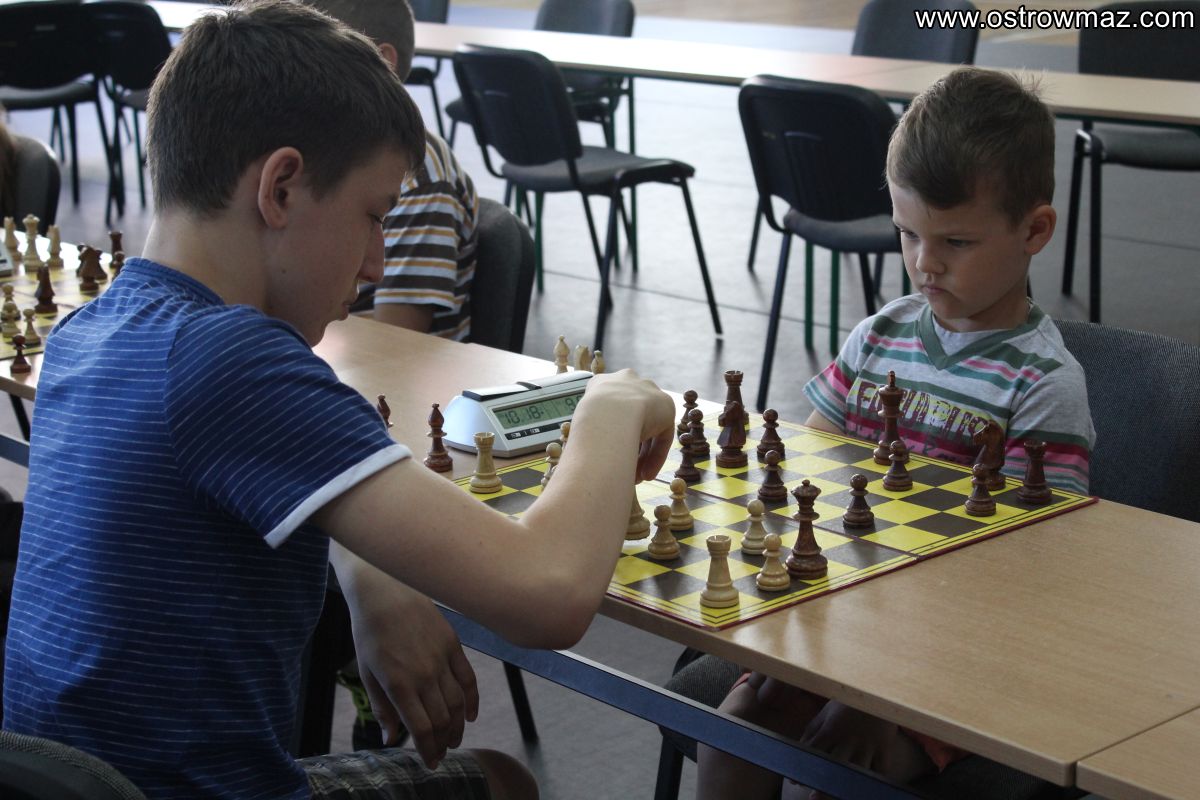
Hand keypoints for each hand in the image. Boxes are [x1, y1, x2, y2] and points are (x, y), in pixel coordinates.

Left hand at [337, 551, 478, 768]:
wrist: (384, 590)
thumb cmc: (369, 632)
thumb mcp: (366, 673)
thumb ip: (382, 708)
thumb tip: (392, 738)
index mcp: (399, 684)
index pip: (422, 729)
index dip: (428, 751)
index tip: (430, 763)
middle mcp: (424, 674)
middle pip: (443, 720)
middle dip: (443, 743)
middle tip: (441, 754)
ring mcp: (441, 659)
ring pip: (458, 703)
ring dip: (458, 726)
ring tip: (454, 739)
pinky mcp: (453, 645)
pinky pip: (468, 679)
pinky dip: (472, 700)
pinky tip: (471, 715)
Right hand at [583, 369, 675, 480]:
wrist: (607, 413)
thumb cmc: (587, 422)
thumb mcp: (581, 423)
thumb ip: (592, 430)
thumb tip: (588, 454)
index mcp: (602, 383)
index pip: (610, 409)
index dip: (610, 434)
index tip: (608, 454)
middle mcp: (627, 381)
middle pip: (631, 417)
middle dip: (629, 444)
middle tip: (623, 466)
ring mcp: (648, 392)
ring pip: (648, 428)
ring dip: (642, 454)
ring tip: (635, 476)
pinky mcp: (665, 405)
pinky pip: (662, 434)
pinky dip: (655, 456)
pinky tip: (645, 474)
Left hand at [795, 701, 930, 795]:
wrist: (878, 691)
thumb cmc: (847, 704)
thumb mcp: (827, 712)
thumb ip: (812, 730)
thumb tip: (798, 749)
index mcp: (831, 729)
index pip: (813, 751)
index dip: (804, 766)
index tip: (795, 780)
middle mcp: (848, 739)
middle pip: (835, 765)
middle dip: (824, 782)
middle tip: (814, 797)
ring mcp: (868, 745)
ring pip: (858, 772)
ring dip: (848, 785)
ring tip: (839, 796)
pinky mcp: (885, 749)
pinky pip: (881, 771)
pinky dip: (874, 782)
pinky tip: (865, 789)